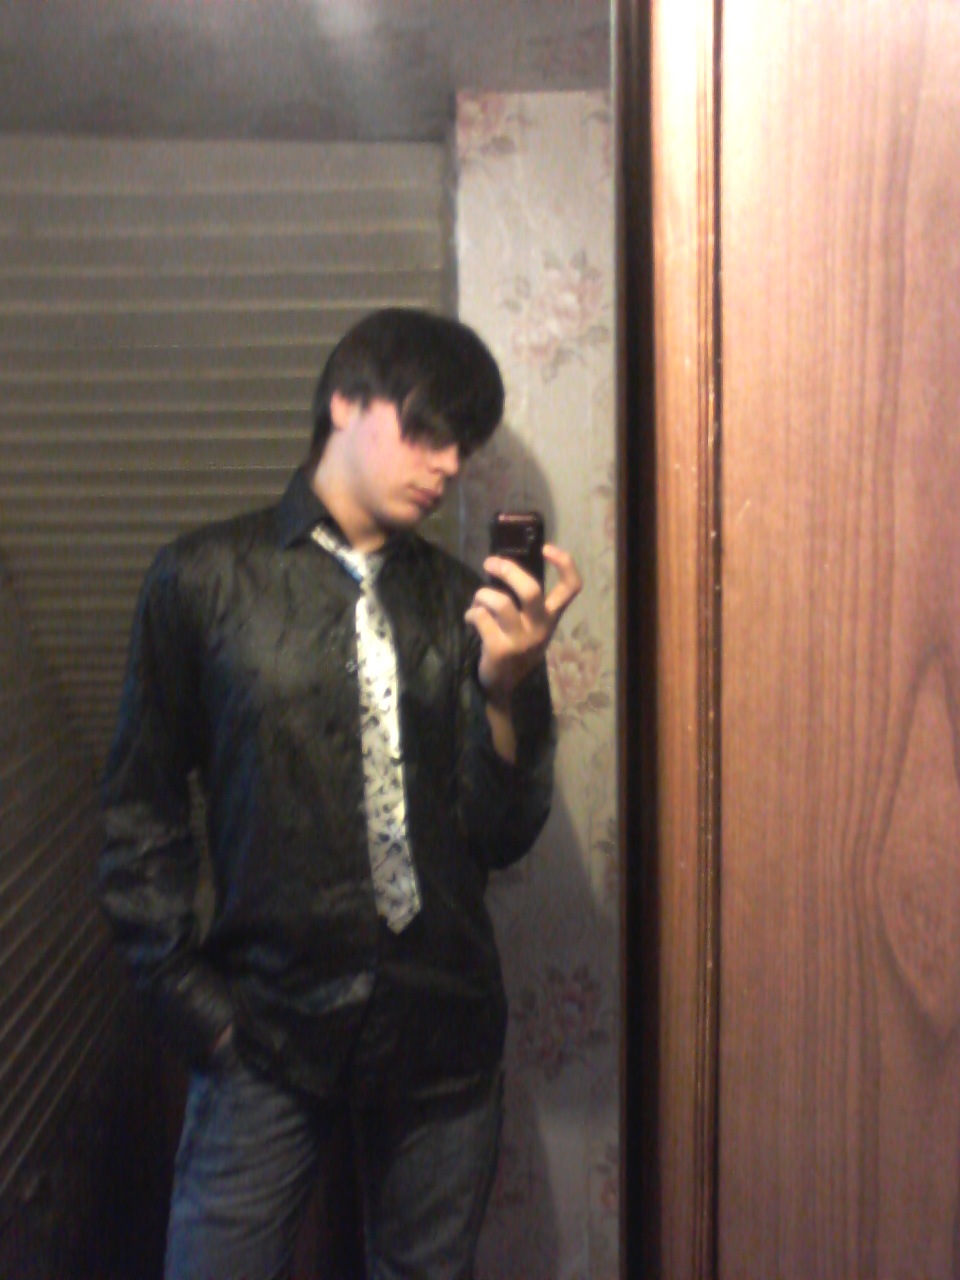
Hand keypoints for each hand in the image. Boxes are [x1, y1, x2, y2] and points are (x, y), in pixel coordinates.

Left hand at [464, 543, 582, 701]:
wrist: (503, 686)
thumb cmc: (516, 647)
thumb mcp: (531, 627)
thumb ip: (526, 604)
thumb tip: (503, 568)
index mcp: (551, 618)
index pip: (571, 589)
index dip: (564, 564)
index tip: (546, 548)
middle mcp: (540, 628)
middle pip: (531, 590)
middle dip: (508, 570)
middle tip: (490, 563)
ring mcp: (521, 640)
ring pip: (500, 603)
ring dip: (482, 595)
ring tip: (478, 599)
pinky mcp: (500, 649)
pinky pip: (481, 618)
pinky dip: (472, 613)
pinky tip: (470, 618)